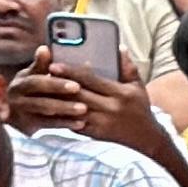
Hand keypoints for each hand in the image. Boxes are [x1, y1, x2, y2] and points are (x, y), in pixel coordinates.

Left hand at [4, 50, 159, 147]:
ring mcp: (102, 123)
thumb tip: (119, 47)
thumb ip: (128, 67)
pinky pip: (74, 124)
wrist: (147, 139)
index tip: (54, 65)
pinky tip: (49, 110)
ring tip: (41, 92)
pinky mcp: (96, 135)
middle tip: (41, 75)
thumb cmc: (141, 109)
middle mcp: (111, 109)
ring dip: (56, 101)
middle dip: (58, 85)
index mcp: (120, 94)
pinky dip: (61, 117)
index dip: (71, 72)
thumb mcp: (138, 87)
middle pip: (78, 95)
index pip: (91, 80)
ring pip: (73, 110)